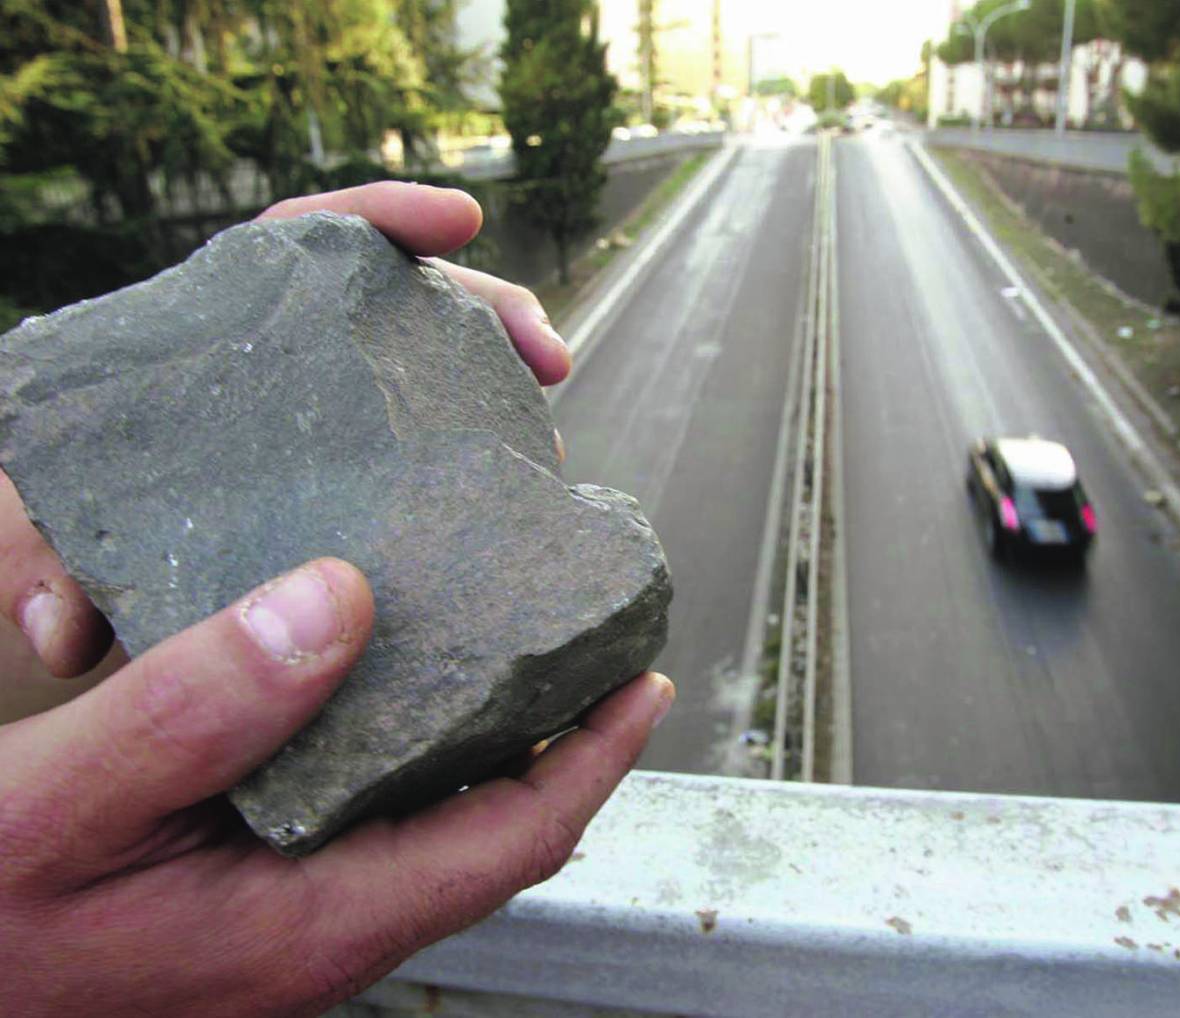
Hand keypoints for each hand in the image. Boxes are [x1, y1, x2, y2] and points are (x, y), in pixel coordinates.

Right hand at [0, 557, 673, 1015]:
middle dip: (557, 746)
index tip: (644, 686)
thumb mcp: (64, 803)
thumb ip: (201, 707)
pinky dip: (403, 754)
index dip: (595, 760)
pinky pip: (364, 822)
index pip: (513, 840)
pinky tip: (374, 688)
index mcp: (315, 924)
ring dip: (484, 747)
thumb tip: (338, 603)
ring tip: (505, 654)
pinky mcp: (251, 900)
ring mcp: (289, 922)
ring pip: (430, 828)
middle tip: (584, 652)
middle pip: (489, 834)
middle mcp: (322, 932)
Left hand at [1, 181, 569, 686]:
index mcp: (220, 333)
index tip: (460, 220)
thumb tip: (66, 633)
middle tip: (551, 358)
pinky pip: (435, 461)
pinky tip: (514, 511)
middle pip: (401, 305)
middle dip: (489, 314)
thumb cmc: (71, 523)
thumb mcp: (50, 529)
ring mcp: (338, 420)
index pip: (304, 241)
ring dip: (501, 398)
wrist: (99, 561)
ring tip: (547, 452)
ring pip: (434, 381)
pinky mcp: (365, 480)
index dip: (385, 219)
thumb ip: (43, 562)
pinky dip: (481, 473)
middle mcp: (292, 367)